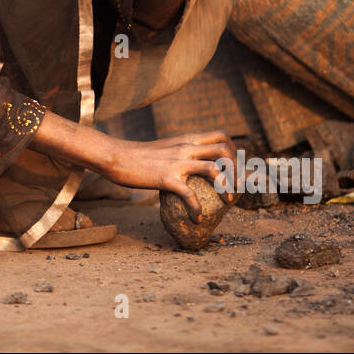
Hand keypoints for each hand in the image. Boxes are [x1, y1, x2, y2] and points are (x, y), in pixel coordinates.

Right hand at [101, 130, 237, 219]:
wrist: (116, 156)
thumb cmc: (138, 155)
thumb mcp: (165, 146)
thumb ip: (181, 150)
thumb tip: (193, 162)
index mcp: (186, 139)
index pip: (221, 135)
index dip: (234, 151)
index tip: (234, 167)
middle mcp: (186, 147)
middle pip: (225, 150)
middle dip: (237, 170)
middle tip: (236, 187)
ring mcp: (177, 162)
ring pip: (214, 169)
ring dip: (227, 187)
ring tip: (228, 202)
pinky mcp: (167, 178)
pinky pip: (190, 194)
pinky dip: (197, 209)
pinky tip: (196, 218)